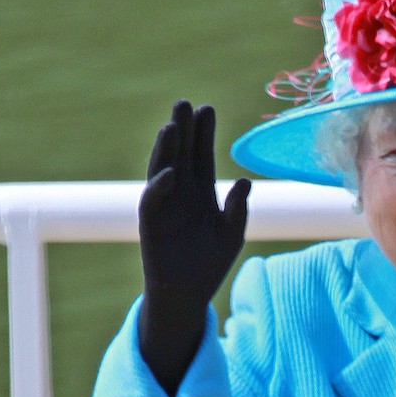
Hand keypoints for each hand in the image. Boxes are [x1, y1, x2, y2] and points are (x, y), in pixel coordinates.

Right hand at [136, 100, 250, 395]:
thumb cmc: (211, 262)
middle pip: (180, 154)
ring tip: (172, 126)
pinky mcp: (151, 224)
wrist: (189, 293)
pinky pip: (152, 200)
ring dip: (165, 149)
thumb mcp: (233, 233)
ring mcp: (164, 206)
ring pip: (162, 169)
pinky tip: (170, 172)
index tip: (207, 108)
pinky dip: (159, 185)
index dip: (203, 133)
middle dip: (182, 130)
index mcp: (201, 191)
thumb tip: (244, 181)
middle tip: (184, 103)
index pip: (201, 155)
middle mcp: (180, 192)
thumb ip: (238, 208)